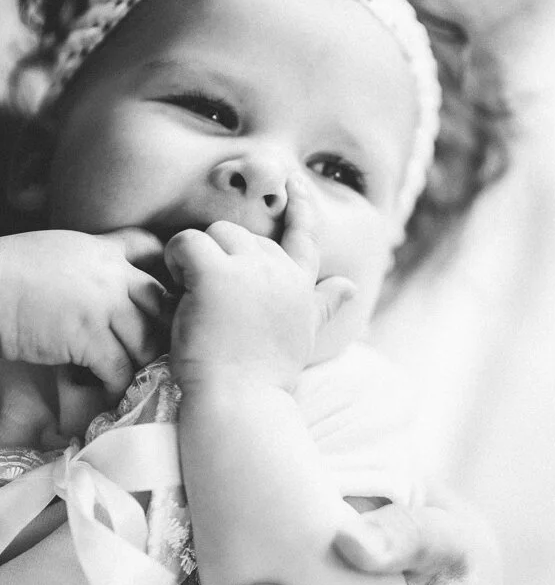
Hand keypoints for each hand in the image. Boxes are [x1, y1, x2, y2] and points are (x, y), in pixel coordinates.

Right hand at [0, 227, 169, 396]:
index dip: (158, 269)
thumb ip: (86, 263)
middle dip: (161, 327)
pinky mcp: (89, 338)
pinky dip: (117, 384)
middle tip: (154, 349)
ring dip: (141, 362)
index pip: (149, 247)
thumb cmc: (10, 270)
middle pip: (160, 302)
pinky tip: (110, 389)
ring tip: (133, 375)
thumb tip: (98, 288)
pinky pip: (119, 368)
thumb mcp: (57, 251)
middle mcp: (112, 276)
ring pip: (145, 340)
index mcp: (102, 250)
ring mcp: (103, 307)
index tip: (159, 297)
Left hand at [164, 179, 353, 390]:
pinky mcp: (215, 274)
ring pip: (213, 234)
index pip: (304, 234)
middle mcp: (280, 269)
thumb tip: (351, 287)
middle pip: (242, 234)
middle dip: (221, 259)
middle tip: (210, 302)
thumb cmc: (266, 378)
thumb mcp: (302, 337)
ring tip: (193, 302)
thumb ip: (323, 306)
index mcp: (301, 285)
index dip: (301, 206)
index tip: (295, 183)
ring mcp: (249, 268)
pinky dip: (174, 261)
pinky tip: (177, 291)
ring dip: (195, 261)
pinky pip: (185, 243)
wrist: (242, 402)